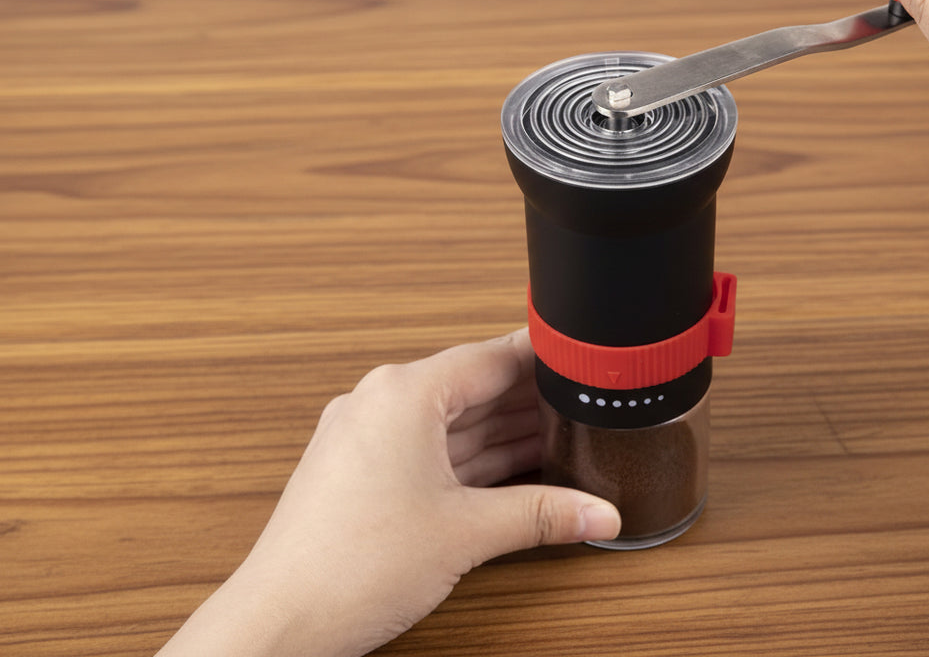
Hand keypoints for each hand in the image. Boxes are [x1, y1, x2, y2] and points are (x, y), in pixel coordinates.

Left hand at [157, 330, 620, 656]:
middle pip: (473, 388)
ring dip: (503, 434)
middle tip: (583, 409)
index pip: (490, 357)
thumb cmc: (347, 568)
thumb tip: (597, 512)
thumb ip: (541, 514)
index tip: (581, 361)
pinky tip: (511, 474)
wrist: (281, 621)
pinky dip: (472, 461)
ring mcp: (366, 438)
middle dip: (529, 402)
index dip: (543, 357)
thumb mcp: (467, 532)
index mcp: (403, 394)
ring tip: (559, 441)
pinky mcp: (361, 472)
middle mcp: (379, 403)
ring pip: (452, 422)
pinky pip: (429, 450)